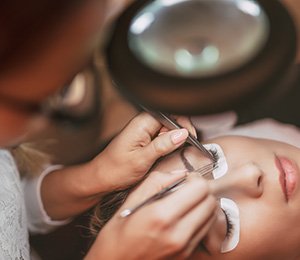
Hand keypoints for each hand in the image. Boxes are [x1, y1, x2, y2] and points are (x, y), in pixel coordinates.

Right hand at [85, 170, 216, 259]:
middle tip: (188, 189)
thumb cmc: (118, 232)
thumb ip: (157, 181)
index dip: (195, 179)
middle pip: (210, 202)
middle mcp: (177, 233)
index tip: (185, 180)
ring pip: (212, 216)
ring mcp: (184, 247)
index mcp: (161, 215)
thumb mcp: (132, 200)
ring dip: (203, 204)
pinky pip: (205, 230)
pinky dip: (201, 218)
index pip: (200, 189)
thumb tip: (180, 173)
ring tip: (187, 202)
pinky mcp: (186, 255)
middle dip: (202, 190)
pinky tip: (185, 216)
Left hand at [92, 112, 195, 190]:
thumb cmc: (115, 169)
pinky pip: (161, 137)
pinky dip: (167, 145)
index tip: (190, 137)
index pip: (170, 113)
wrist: (101, 178)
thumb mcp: (142, 159)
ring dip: (174, 140)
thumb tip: (182, 133)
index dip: (183, 123)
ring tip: (173, 152)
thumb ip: (163, 145)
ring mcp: (143, 131)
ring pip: (167, 129)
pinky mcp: (144, 140)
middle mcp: (142, 124)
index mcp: (141, 123)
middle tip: (185, 146)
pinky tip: (166, 153)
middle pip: (170, 120)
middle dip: (180, 132)